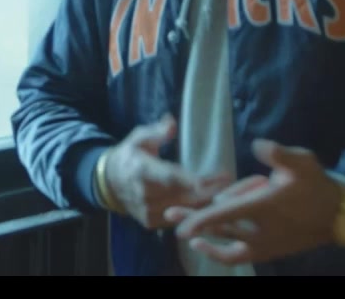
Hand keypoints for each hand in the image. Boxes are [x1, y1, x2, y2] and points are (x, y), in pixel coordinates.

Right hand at [103, 114, 232, 229]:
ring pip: (184, 210)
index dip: (198, 180)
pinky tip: (213, 207)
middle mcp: (144, 194)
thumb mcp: (139, 137)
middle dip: (212, 192)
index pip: (173, 178)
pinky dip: (196, 214)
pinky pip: (178, 219)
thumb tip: (171, 122)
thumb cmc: (130, 155)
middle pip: (184, 197)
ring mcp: (147, 211)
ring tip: (230, 195)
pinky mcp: (151, 222)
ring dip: (208, 204)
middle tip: (235, 185)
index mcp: (141, 170)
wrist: (108, 182)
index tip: (223, 177)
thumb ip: (157, 131)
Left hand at [164, 138, 341, 265]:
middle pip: (220, 227)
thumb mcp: (303, 162)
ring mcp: (263, 244)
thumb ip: (280, 154)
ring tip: (183, 230)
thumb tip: (259, 145)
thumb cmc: (316, 184)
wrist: (336, 215)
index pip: (227, 214)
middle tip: (169, 215)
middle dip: (193, 220)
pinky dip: (218, 253)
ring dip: (204, 235)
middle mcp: (261, 229)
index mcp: (266, 205)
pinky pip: (236, 257)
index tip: (181, 224)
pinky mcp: (265, 252)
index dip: (202, 219)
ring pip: (226, 241)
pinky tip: (202, 245)